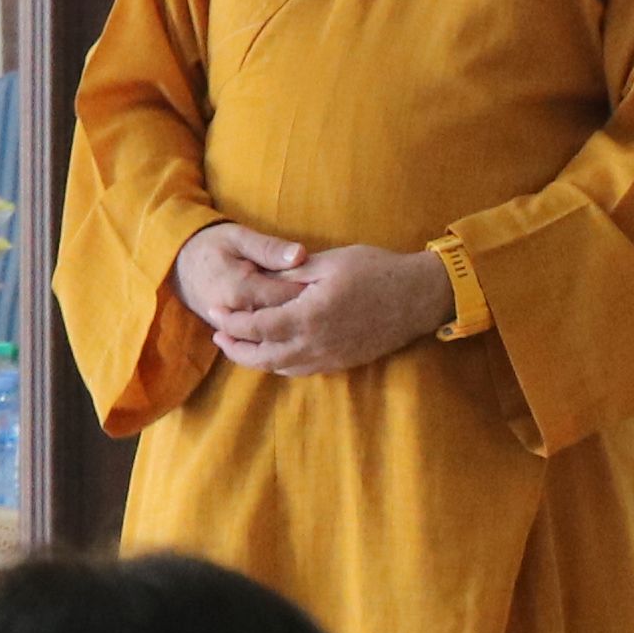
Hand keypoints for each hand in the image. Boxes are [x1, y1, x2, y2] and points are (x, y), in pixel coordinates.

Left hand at [180, 221, 440, 376]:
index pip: (257, 327)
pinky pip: (302, 370)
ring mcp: (330, 357)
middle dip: (236, 348)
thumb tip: (262, 275)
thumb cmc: (377, 271)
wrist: (418, 297)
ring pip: (281, 368)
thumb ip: (293, 271)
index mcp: (308, 316)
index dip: (231, 321)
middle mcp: (315, 344)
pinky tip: (275, 353)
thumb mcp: (330, 261)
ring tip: (240, 346)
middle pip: (263, 356)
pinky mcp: (342, 363)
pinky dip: (280, 364)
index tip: (214, 312)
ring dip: (256, 359)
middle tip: (219, 337)